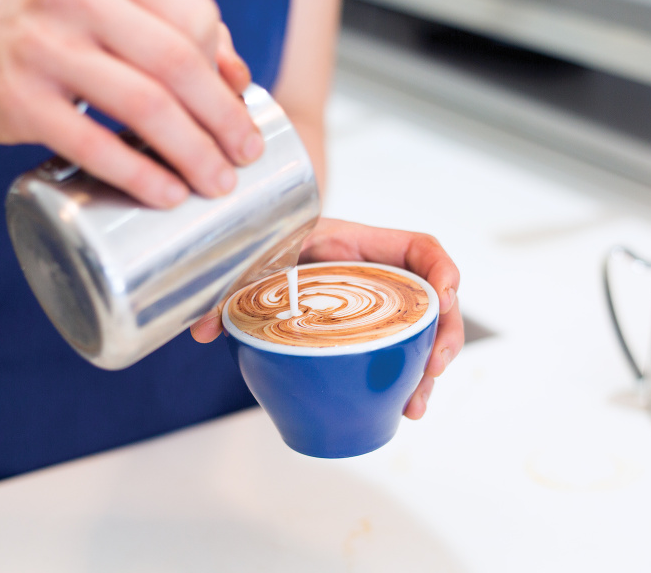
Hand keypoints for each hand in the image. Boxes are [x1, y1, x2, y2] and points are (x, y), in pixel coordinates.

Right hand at [0, 0, 261, 207]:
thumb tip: (238, 77)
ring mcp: (45, 45)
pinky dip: (139, 174)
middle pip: (179, 62)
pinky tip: (168, 195)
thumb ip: (172, 31)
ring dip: (193, 152)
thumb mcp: (106, 7)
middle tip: (245, 156)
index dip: (224, 69)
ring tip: (218, 183)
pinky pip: (93, 143)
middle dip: (224, 118)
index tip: (239, 109)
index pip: (194, 16)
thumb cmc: (46, 26)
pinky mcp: (19, 98)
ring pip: (145, 104)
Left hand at [191, 218, 463, 419]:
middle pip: (436, 300)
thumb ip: (233, 284)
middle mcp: (383, 276)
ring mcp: (383, 306)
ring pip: (426, 333)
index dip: (442, 269)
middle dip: (446, 336)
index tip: (446, 296)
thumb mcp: (259, 257)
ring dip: (429, 370)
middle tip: (435, 369)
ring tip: (416, 405)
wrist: (271, 252)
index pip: (421, 248)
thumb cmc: (273, 245)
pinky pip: (404, 351)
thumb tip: (203, 328)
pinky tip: (404, 405)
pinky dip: (408, 378)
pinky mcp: (373, 332)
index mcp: (363, 246)